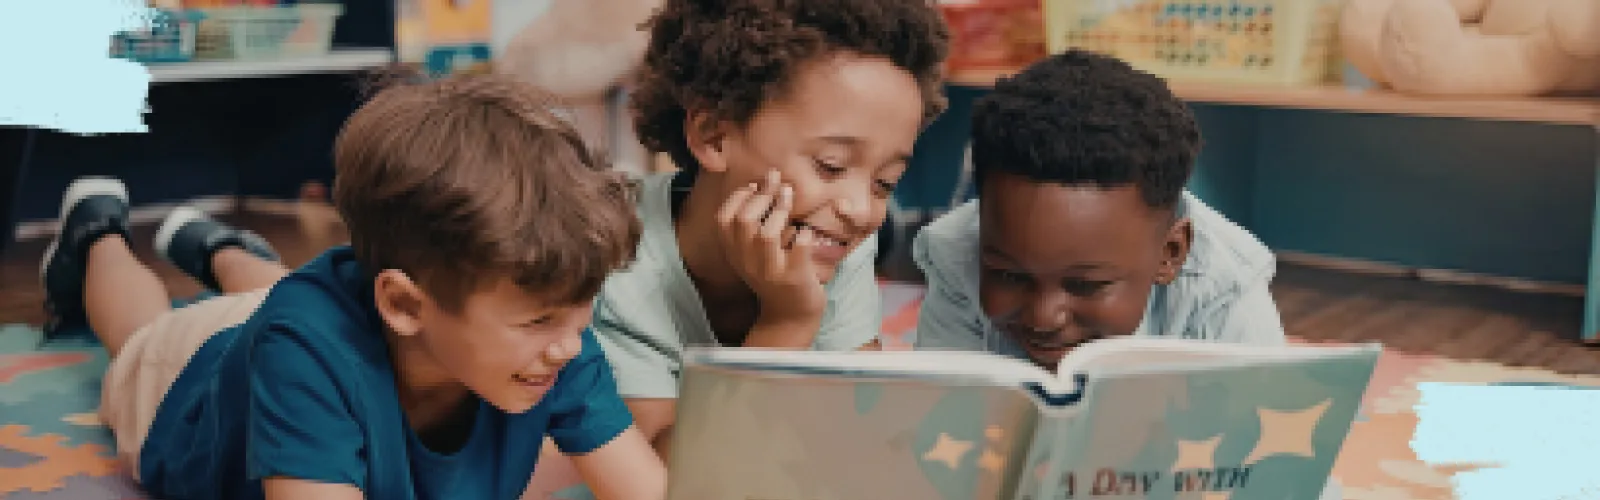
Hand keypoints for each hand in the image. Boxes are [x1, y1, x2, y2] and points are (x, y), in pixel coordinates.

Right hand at [715, 170, 827, 321]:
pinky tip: (807, 233)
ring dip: (780, 211)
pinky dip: (804, 236)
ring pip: (767, 234)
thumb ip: (755, 223)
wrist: (790, 315)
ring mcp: (770, 271)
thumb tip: (766, 181)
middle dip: (763, 196)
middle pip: (744, 221)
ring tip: (789, 199)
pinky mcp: (794, 278)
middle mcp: (748, 262)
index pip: (723, 218)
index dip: (738, 196)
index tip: (755, 185)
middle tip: (779, 184)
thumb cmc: (776, 274)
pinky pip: (799, 249)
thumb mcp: (755, 252)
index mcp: (735, 253)